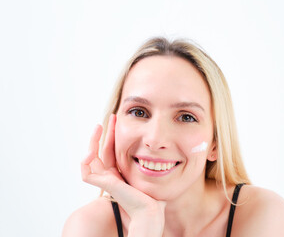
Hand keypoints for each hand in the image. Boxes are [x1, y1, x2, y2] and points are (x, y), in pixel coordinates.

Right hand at [81, 114, 165, 235]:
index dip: (113, 135)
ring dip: (92, 141)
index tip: (118, 120)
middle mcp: (111, 176)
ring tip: (99, 126)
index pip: (112, 150)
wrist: (151, 209)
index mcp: (120, 173)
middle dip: (105, 133)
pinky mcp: (103, 184)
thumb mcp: (149, 172)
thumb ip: (148, 160)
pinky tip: (91, 150)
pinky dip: (85, 160)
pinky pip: (86, 171)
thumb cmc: (154, 195)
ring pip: (90, 158)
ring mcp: (106, 180)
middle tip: (112, 117)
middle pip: (102, 150)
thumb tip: (157, 144)